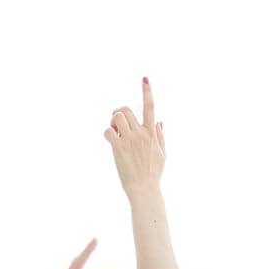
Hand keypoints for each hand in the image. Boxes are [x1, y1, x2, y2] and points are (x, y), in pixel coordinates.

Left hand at [105, 78, 165, 195]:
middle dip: (119, 112)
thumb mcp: (162, 154)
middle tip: (117, 124)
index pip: (150, 107)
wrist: (144, 190)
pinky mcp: (118, 148)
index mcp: (152, 133)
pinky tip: (110, 141)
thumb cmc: (153, 174)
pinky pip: (108, 131)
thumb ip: (160, 136)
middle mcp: (141, 133)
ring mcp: (129, 140)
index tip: (145, 78)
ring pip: (117, 116)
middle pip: (126, 109)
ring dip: (112, 120)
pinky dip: (107, 133)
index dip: (147, 91)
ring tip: (114, 131)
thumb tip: (159, 121)